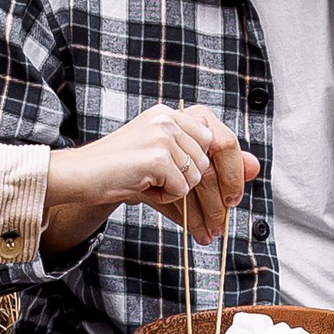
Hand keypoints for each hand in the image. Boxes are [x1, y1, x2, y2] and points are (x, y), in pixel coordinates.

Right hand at [41, 106, 256, 252]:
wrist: (78, 176)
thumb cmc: (120, 173)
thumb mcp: (167, 166)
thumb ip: (207, 165)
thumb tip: (254, 167)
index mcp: (173, 114)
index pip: (221, 139)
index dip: (231, 172)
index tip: (233, 199)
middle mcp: (170, 117)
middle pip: (210, 163)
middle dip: (206, 194)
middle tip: (202, 218)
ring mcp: (163, 134)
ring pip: (196, 177)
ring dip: (177, 192)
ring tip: (149, 185)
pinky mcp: (156, 155)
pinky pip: (180, 189)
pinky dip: (165, 197)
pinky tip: (142, 187)